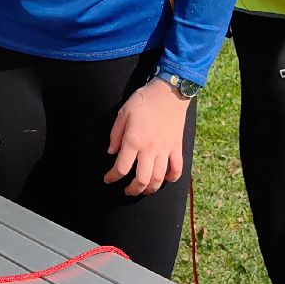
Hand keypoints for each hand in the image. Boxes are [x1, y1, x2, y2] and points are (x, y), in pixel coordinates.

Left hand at [104, 79, 191, 195]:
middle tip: (127, 191)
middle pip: (142, 179)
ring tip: (144, 189)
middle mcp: (149, 149)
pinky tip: (166, 179)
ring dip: (151, 189)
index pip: (121, 168)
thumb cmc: (143, 101)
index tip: (108, 179)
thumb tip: (111, 152)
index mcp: (133, 141)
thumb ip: (115, 135)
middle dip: (133, 190)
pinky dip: (172, 177)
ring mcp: (165, 150)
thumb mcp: (123, 114)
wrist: (169, 92)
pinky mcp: (177, 147)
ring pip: (159, 178)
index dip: (112, 177)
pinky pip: (177, 168)